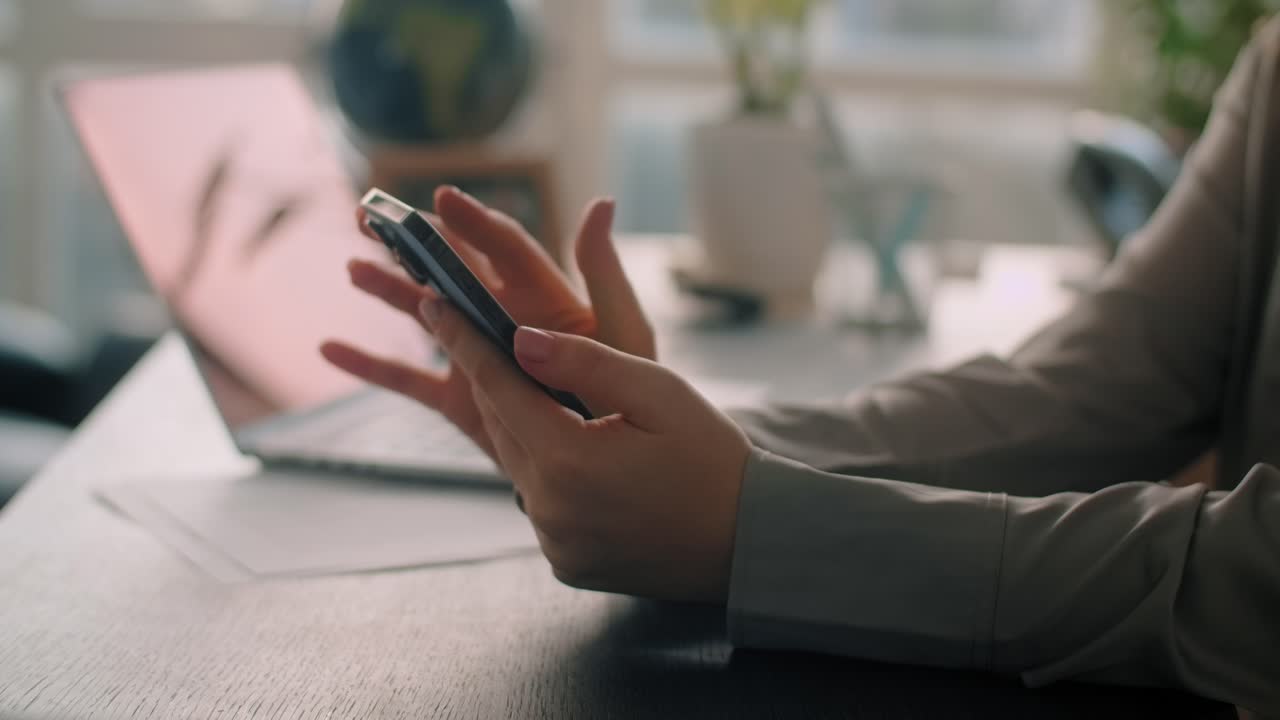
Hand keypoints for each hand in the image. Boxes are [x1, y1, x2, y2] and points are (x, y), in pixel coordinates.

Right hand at [321, 186, 654, 458]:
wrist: (611, 466)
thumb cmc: (627, 393)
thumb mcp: (625, 332)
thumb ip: (605, 273)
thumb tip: (601, 204)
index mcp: (544, 296)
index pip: (504, 248)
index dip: (474, 223)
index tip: (442, 200)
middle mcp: (504, 318)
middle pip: (452, 270)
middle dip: (413, 241)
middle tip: (372, 215)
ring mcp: (476, 357)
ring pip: (423, 315)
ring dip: (388, 290)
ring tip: (354, 268)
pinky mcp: (459, 399)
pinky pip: (407, 379)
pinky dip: (369, 366)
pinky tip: (330, 349)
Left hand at [421, 298, 750, 603]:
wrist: (749, 544)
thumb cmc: (713, 459)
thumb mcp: (659, 392)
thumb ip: (585, 362)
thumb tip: (520, 340)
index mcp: (569, 461)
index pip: (498, 385)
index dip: (463, 339)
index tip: (433, 303)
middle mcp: (550, 509)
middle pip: (501, 425)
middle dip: (490, 376)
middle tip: (473, 330)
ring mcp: (554, 542)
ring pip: (519, 464)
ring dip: (522, 425)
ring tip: (535, 388)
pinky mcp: (565, 563)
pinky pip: (541, 503)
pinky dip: (547, 471)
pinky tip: (576, 451)